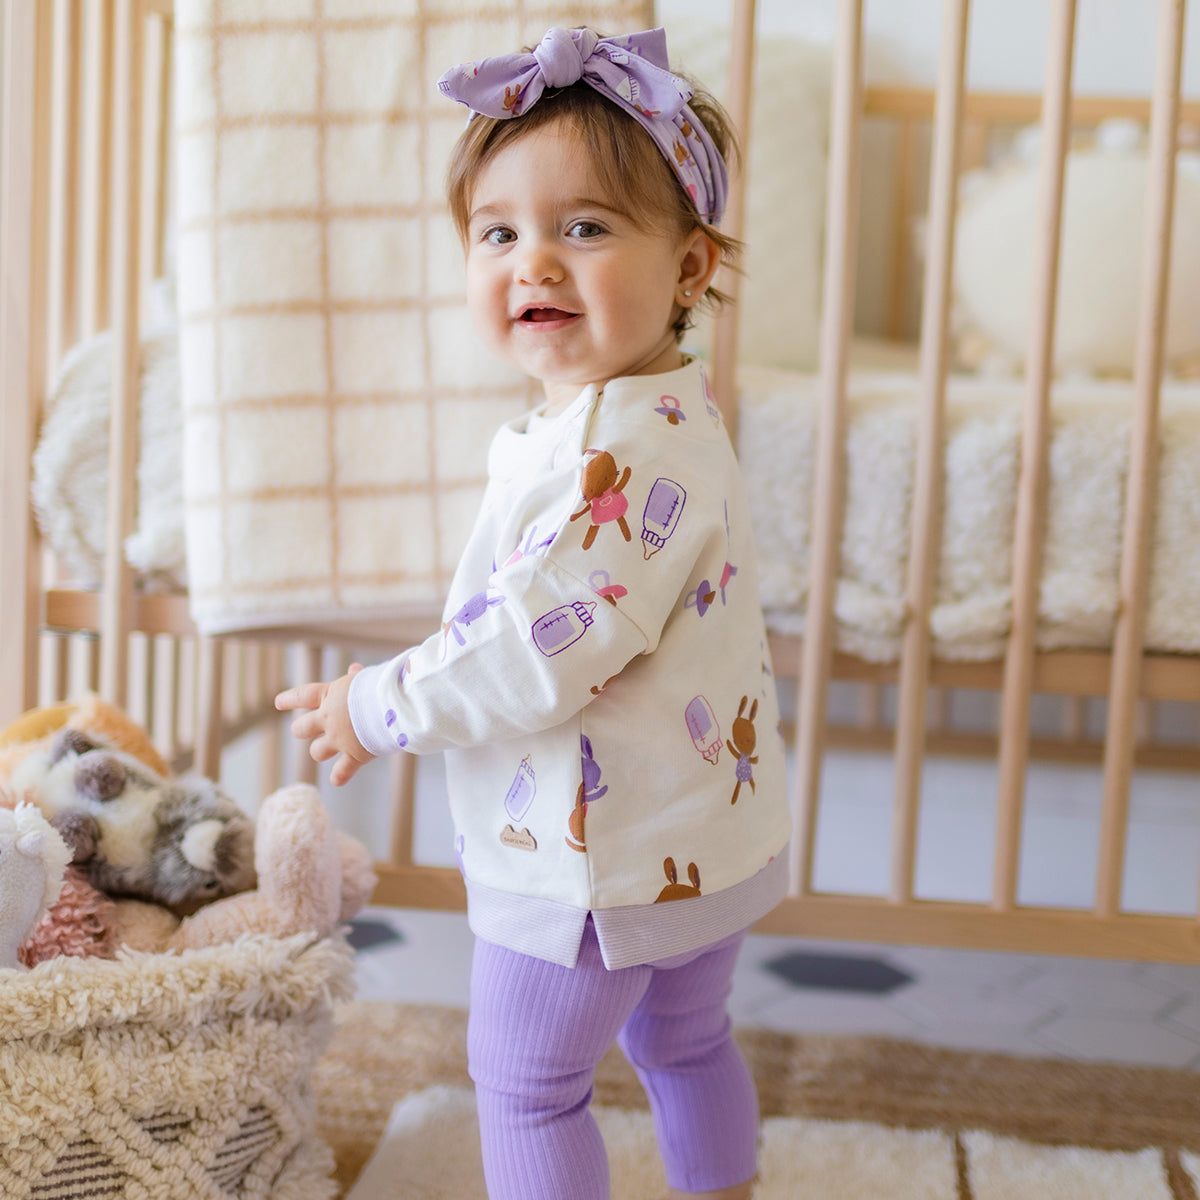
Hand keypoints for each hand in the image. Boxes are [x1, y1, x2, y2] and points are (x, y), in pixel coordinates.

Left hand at [275, 663, 374, 785]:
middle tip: (304, 729)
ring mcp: (339, 739)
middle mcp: (329, 719)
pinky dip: (339, 776)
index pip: (303, 696)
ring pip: (316, 751)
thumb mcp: (366, 676)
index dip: (290, 699)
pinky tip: (337, 779)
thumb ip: (357, 677)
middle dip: (301, 729)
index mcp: (330, 695)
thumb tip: (353, 669)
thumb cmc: (382, 684)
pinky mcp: (355, 755)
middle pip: (301, 728)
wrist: (393, 704)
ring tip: (326, 750)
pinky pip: (341, 772)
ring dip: (320, 751)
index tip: (278, 703)